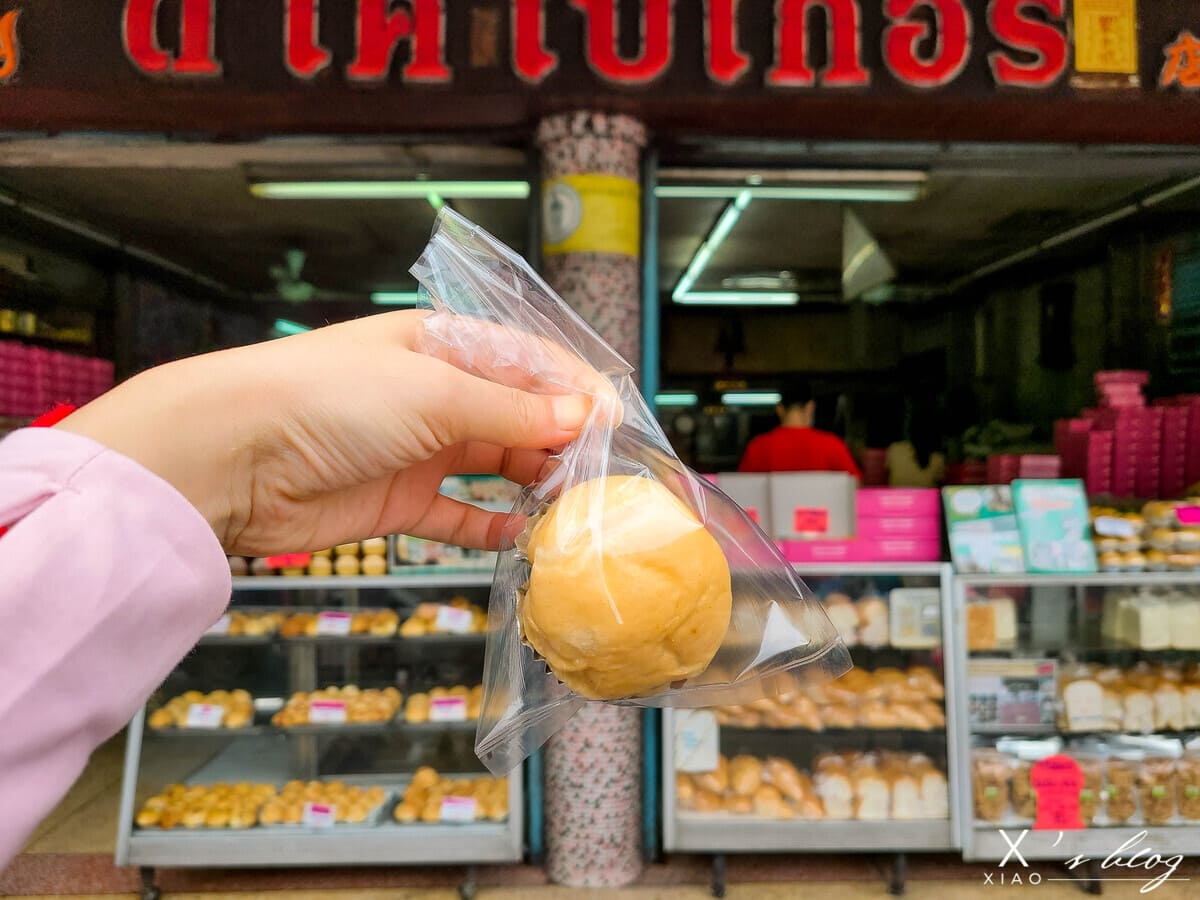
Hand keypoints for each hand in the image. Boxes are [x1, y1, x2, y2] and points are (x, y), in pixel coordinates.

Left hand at [56, 311, 594, 555]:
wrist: (232, 457)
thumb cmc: (326, 399)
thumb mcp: (434, 393)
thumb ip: (512, 413)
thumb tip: (584, 417)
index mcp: (444, 344)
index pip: (530, 362)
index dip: (576, 392)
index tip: (617, 427)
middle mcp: (436, 393)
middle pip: (519, 417)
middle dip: (564, 444)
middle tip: (607, 479)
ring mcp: (418, 449)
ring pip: (496, 467)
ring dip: (536, 486)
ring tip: (578, 511)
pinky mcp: (399, 501)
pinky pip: (461, 516)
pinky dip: (494, 528)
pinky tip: (528, 539)